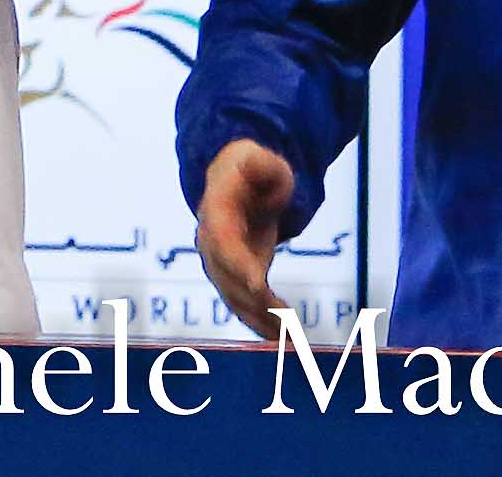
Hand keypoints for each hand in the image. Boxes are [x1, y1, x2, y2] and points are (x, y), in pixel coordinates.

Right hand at [194, 137, 300, 335]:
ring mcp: (220, 261)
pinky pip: (244, 304)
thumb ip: (261, 165)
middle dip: (253, 301)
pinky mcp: (235, 276)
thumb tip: (264, 170)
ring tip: (290, 340)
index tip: (259, 287)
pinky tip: (285, 340)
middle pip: (227, 276)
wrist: (235, 180)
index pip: (223, 242)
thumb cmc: (252, 169)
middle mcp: (211, 241)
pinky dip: (261, 324)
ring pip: (234, 297)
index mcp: (217, 211)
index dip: (238, 264)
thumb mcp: (260, 160)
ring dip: (260, 319)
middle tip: (283, 320)